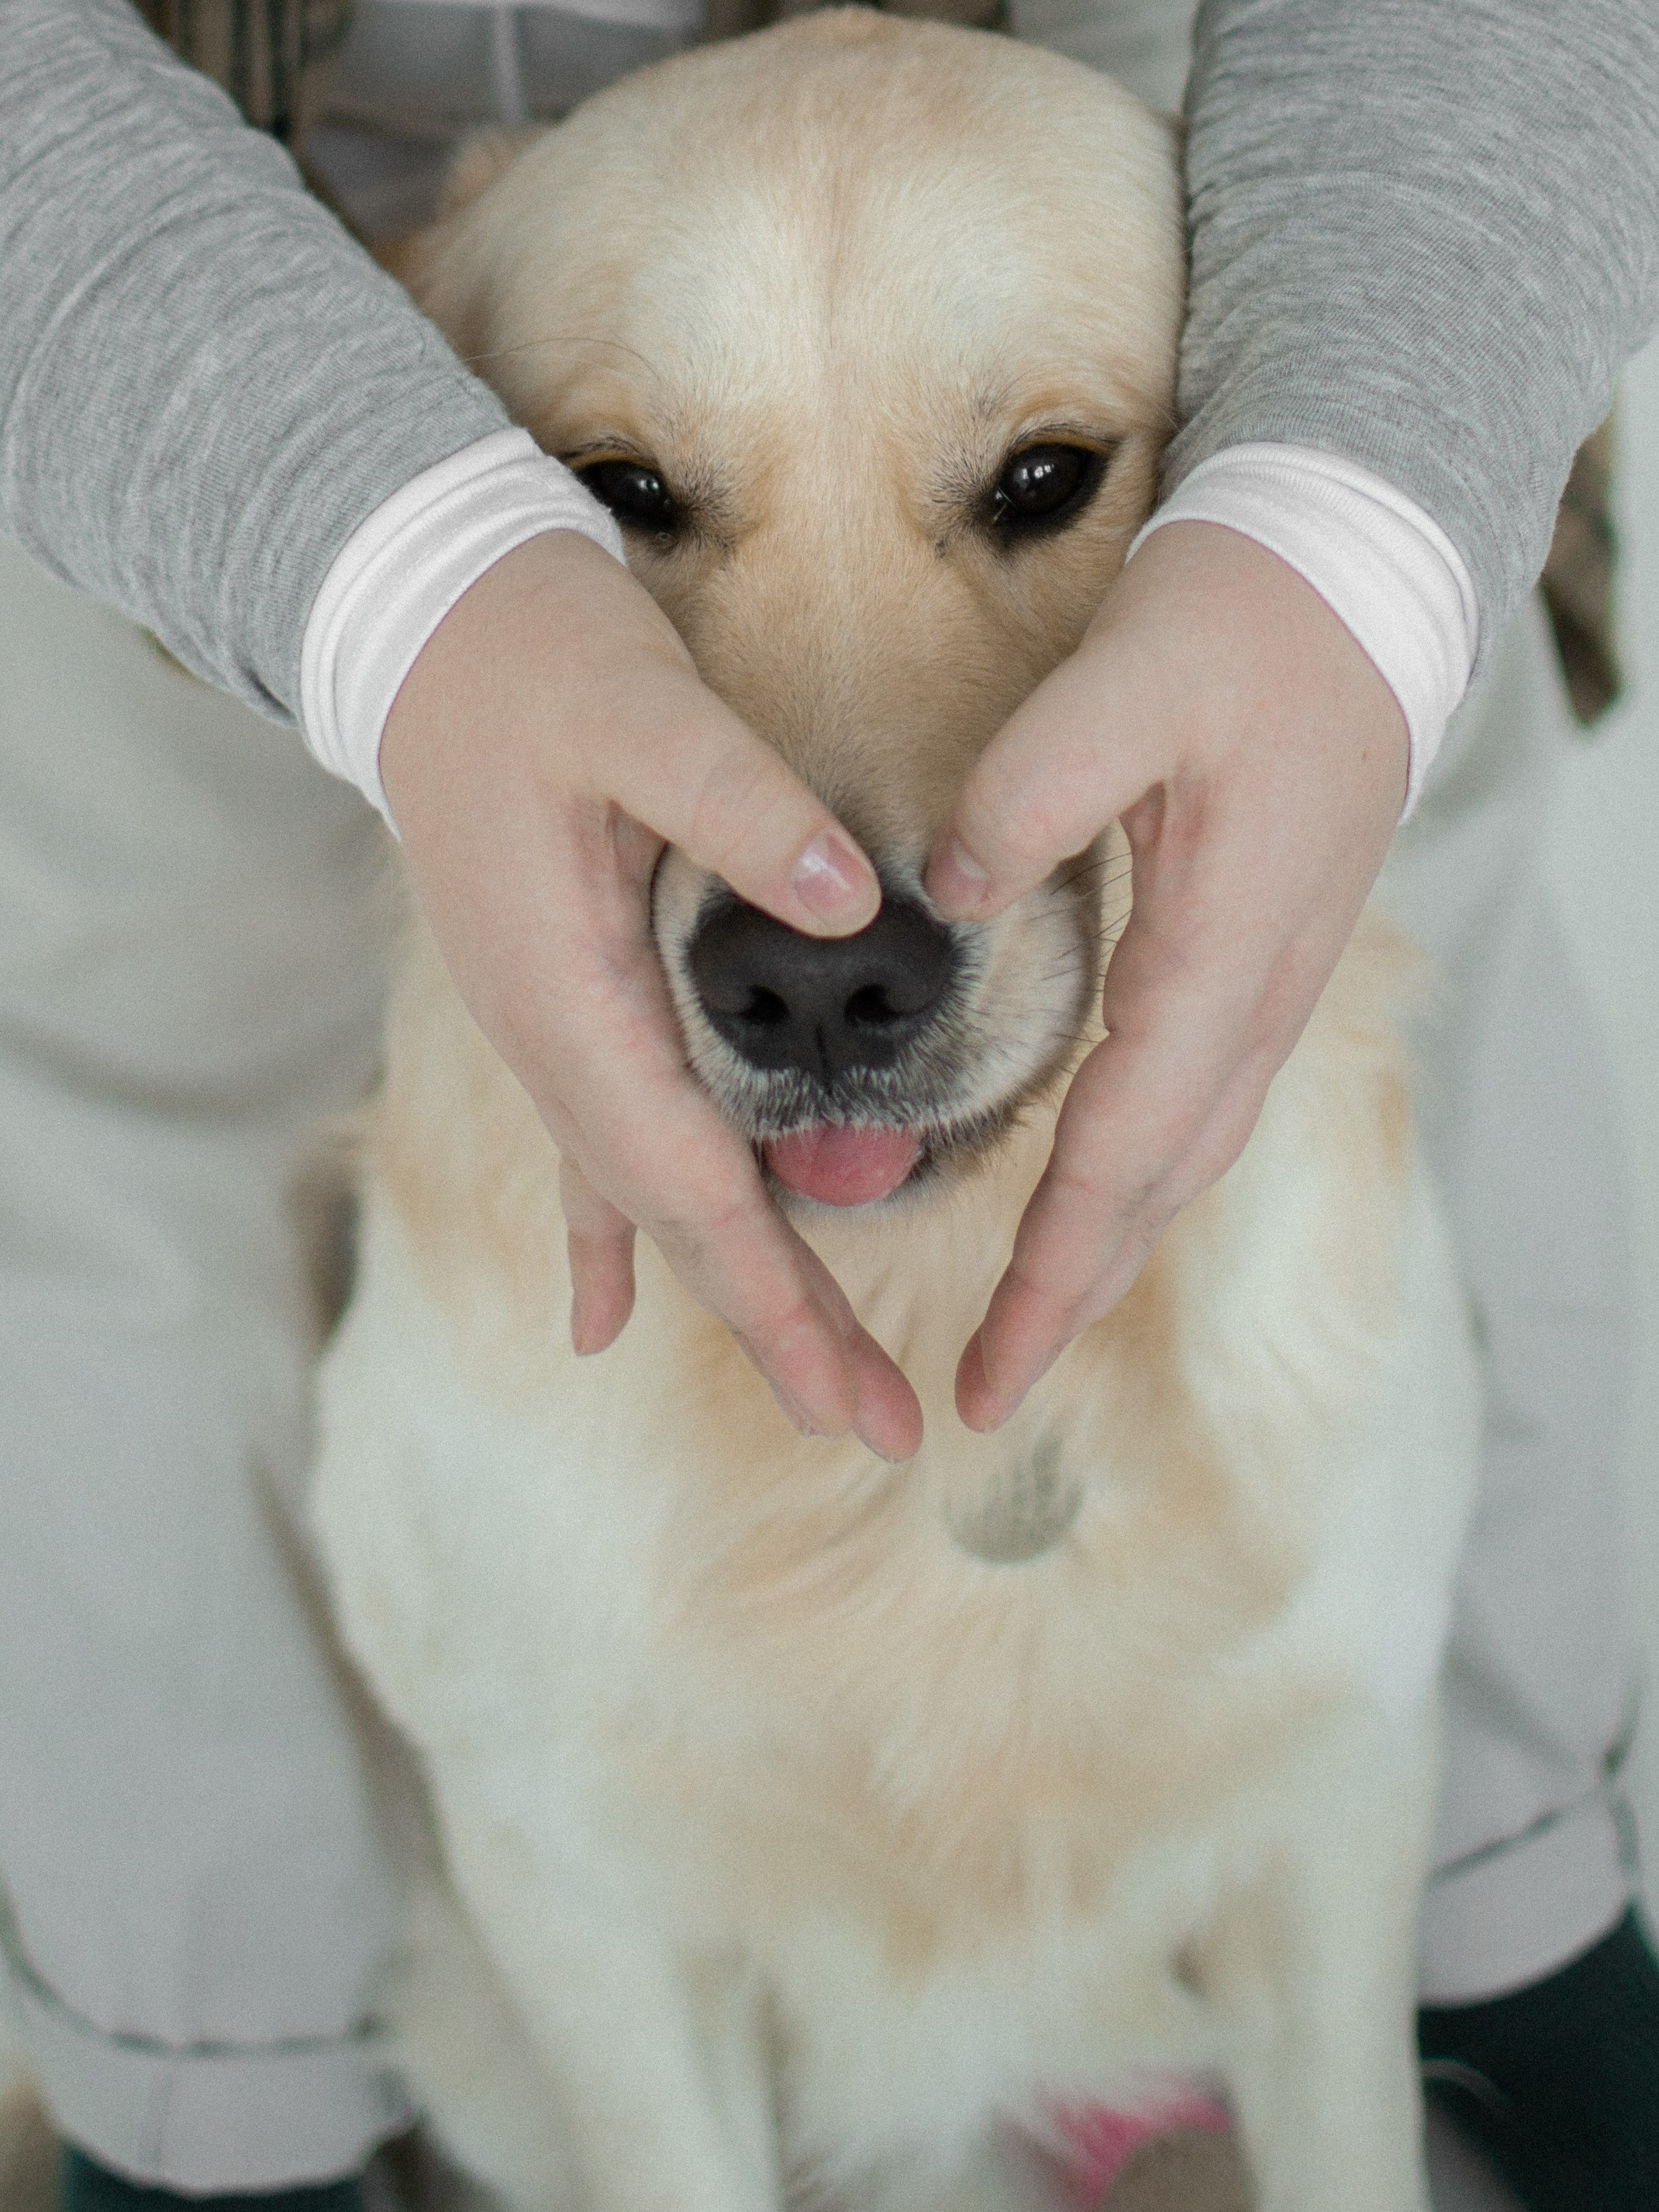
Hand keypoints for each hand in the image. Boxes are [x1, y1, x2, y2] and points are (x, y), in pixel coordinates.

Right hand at [380, 529, 923, 1459]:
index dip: (779, 1298)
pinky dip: (614, 1239)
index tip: (859, 1397)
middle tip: (881, 1431)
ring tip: (815, 1386)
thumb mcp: (638, 705)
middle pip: (678, 1223)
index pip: (691, 1188)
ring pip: (650, 1199)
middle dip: (780, 1331)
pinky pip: (593, 1154)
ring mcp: (549, 1034)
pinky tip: (606, 1315)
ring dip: (734, 1290)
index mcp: (572, 1000)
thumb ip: (739, 807)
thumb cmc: (528, 656)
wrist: (417, 623)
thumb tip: (847, 909)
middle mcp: (553, 1044)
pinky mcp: (560, 1004)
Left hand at [925, 520, 1409, 1430]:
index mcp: (1220, 951)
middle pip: (1160, 1185)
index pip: (1122, 1151)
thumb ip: (1030, 791)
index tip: (992, 1370)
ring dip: (1111, 1245)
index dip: (1051, 1269)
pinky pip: (1199, 1100)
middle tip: (992, 1388)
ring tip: (1036, 1319)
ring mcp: (1269, 979)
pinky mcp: (1259, 954)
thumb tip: (944, 897)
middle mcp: (1256, 990)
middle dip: (1073, 1295)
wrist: (1365, 582)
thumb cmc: (1252, 623)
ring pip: (1187, 1153)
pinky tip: (1099, 1191)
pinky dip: (1142, 1172)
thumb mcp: (1131, 679)